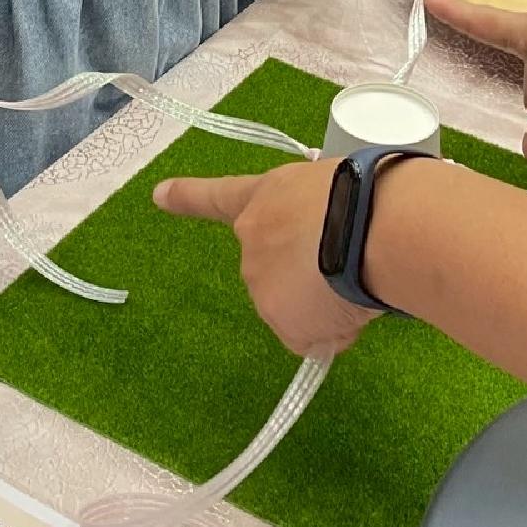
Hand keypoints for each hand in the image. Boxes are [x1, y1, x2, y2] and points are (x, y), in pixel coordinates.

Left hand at [154, 160, 369, 355]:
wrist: (368, 228)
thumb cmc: (363, 195)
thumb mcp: (333, 190)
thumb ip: (315, 216)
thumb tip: (333, 249)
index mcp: (264, 197)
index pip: (220, 197)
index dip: (189, 197)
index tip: (159, 195)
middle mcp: (252, 239)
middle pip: (277, 267)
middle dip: (309, 271)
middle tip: (347, 257)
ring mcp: (261, 284)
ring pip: (298, 305)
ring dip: (325, 299)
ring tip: (356, 275)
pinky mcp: (280, 322)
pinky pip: (312, 336)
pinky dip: (333, 328)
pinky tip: (352, 304)